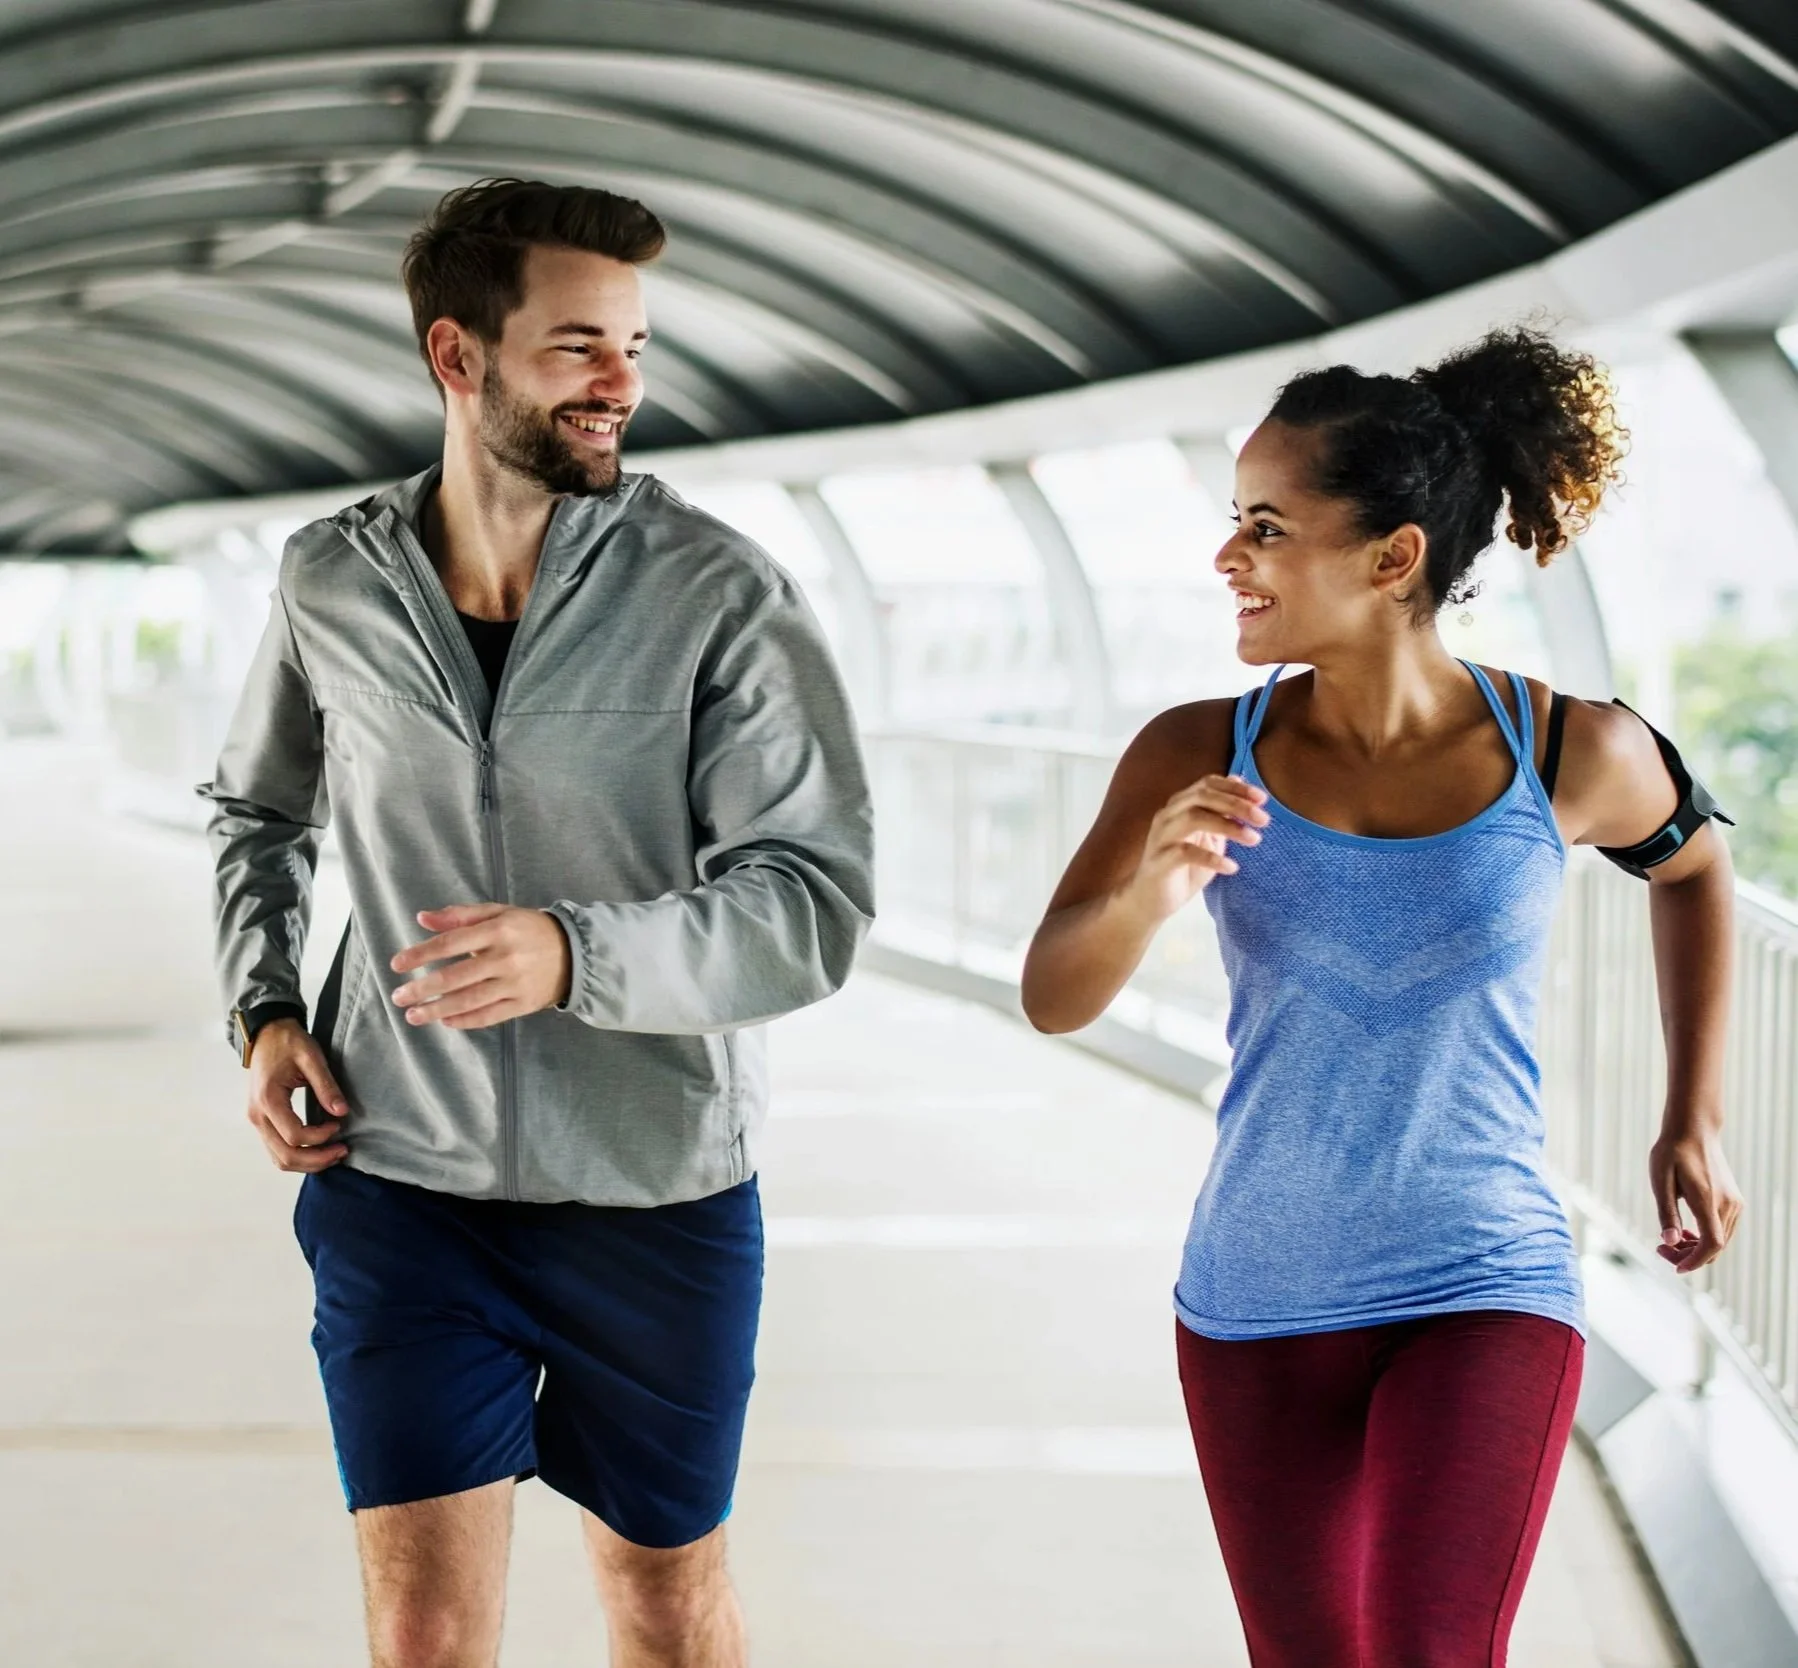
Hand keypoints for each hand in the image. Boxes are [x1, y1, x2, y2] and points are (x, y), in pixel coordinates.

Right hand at [247, 1018, 348, 1172]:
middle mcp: (257, 1116)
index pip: (294, 1136)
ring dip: (307, 1163)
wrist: (267, 1035)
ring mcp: (257, 1121)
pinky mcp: (262, 1121)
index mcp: (268, 1100)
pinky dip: (298, 1156)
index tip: (339, 1124)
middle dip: (316, 1160)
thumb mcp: (311, 1057)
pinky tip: (319, 1150)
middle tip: (342, 1151)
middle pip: (285, 1156)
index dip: (320, 1137)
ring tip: (334, 1154)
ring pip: (279, 1159)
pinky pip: (277, 1150)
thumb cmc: (288, 1042)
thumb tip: (341, 1112)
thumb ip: (326, 1085)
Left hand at [390, 903, 572, 1029]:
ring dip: (437, 1010)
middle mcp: (504, 958)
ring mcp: (514, 983)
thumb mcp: (498, 913)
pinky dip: (465, 1021)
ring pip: (468, 1001)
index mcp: (497, 930)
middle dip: (422, 989)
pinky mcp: (523, 1003)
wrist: (574, 952)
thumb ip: (460, 915)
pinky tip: (445, 1022)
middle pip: (454, 977)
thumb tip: (422, 918)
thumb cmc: (528, 929)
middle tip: (398, 996)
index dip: (420, 954)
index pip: (450, 943)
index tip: (397, 965)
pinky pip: (489, 1016)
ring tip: (413, 1015)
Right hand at [1127, 775, 1267, 921]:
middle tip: (1264, 819)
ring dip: (1228, 826)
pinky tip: (1231, 867)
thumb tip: (1240, 784)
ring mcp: (1161, 836)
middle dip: (1237, 804)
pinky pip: (1186, 853)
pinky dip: (1212, 858)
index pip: (1207, 784)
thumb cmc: (1183, 868)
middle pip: (1203, 796)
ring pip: (1193, 817)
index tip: (1262, 799)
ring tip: (1254, 839)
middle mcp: (1168, 815)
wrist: (1150, 900)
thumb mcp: (1208, 839)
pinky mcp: (1159, 860)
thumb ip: (1221, 815)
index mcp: (1179, 805)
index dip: (1235, 788)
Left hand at [1649, 1127, 1742, 1273]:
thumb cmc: (1672, 1152)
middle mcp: (1728, 1205)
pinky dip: (1706, 1237)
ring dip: (1696, 1247)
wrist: (1693, 1130)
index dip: (1695, 1261)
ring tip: (1669, 1242)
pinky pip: (1723, 1229)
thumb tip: (1669, 1242)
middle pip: (1715, 1246)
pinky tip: (1685, 1232)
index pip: (1711, 1244)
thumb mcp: (1661, 1181)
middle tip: (1660, 1250)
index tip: (1676, 1267)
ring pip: (1720, 1240)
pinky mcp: (1734, 1200)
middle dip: (1689, 1256)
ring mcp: (1734, 1203)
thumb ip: (1666, 1213)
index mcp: (1709, 1200)